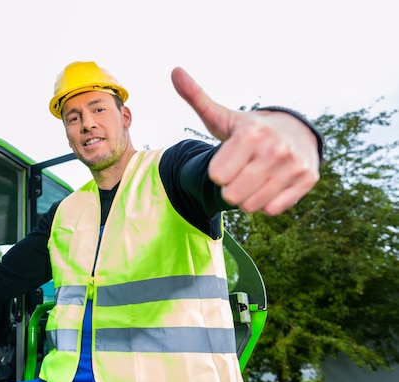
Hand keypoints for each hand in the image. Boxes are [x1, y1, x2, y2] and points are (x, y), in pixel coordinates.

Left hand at [171, 67, 319, 215]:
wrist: (294, 131)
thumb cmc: (247, 129)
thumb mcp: (221, 116)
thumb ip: (196, 98)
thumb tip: (174, 71)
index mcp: (251, 132)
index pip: (216, 176)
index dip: (218, 172)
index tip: (227, 159)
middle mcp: (276, 147)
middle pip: (232, 194)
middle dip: (230, 187)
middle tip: (239, 172)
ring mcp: (294, 164)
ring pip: (251, 205)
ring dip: (247, 197)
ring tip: (253, 178)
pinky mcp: (308, 179)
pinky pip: (272, 209)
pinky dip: (267, 202)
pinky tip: (270, 184)